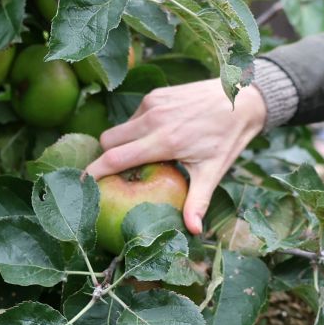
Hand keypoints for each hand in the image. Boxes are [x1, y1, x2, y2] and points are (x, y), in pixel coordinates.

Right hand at [85, 80, 266, 234]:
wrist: (242, 98)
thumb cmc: (228, 137)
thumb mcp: (214, 171)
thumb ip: (198, 201)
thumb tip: (193, 231)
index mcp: (164, 141)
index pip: (114, 158)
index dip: (93, 173)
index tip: (81, 185)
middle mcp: (153, 119)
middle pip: (108, 141)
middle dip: (107, 158)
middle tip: (121, 174)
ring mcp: (153, 103)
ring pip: (120, 127)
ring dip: (124, 143)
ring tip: (146, 156)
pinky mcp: (157, 93)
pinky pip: (134, 115)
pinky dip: (137, 128)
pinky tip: (158, 136)